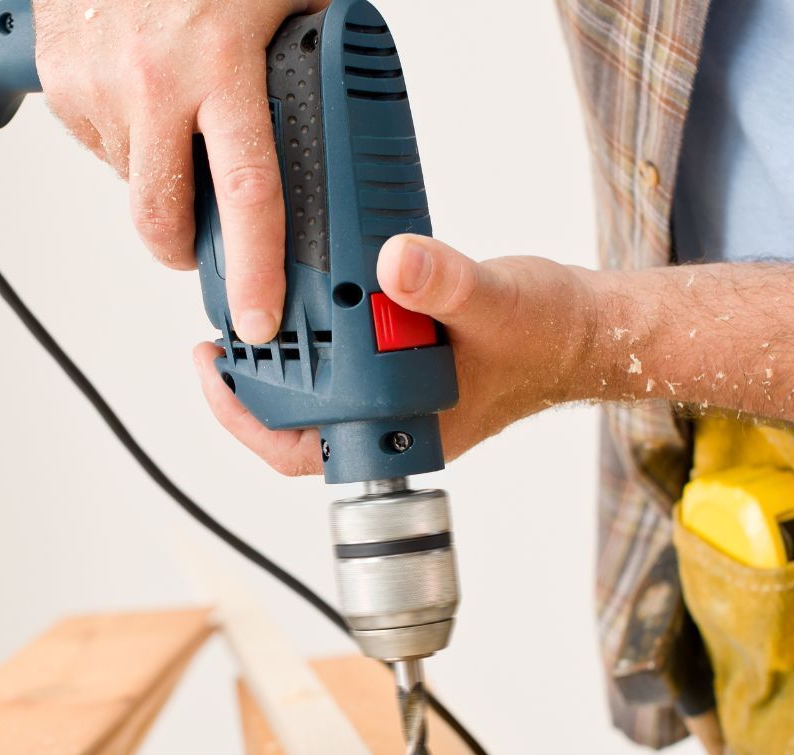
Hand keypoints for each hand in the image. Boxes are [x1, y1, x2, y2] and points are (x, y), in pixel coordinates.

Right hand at [34, 0, 313, 342]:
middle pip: (162, 217)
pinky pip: (93, 137)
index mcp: (220, 65)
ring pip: (130, 174)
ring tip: (176, 112)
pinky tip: (137, 86)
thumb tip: (352, 90)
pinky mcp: (58, 78)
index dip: (257, 269)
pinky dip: (119, 129)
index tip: (262, 319)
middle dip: (182, 250)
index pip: (246, 193)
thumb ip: (316, 43)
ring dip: (156, 167)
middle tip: (201, 247)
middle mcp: (152, 82)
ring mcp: (97, 85)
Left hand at [193, 234, 594, 474]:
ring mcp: (393, 396)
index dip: (246, 418)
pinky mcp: (399, 364)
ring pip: (314, 390)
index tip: (213, 368)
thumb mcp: (497, 301)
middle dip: (248, 382)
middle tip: (209, 337)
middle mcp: (391, 422)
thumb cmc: (549, 331)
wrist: (585, 328)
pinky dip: (316, 330)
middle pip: (294, 422)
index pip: (303, 451)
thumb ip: (445, 284)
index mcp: (405, 432)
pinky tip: (297, 294)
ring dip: (278, 355)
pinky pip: (342, 358)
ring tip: (240, 313)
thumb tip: (395, 264)